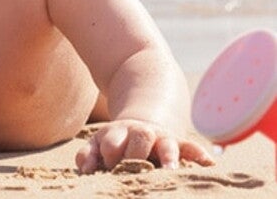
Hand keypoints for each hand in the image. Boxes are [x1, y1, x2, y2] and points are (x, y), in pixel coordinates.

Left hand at [75, 119, 213, 173]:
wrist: (142, 125)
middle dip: (137, 153)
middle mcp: (140, 133)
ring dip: (169, 156)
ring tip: (171, 170)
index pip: (111, 143)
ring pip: (167, 143)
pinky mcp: (179, 143)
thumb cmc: (116, 144)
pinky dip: (199, 155)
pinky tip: (209, 164)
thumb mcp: (97, 145)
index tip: (108, 167)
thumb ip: (87, 156)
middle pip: (140, 136)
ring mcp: (161, 138)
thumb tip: (86, 170)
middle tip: (134, 169)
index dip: (109, 155)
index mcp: (117, 134)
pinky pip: (191, 147)